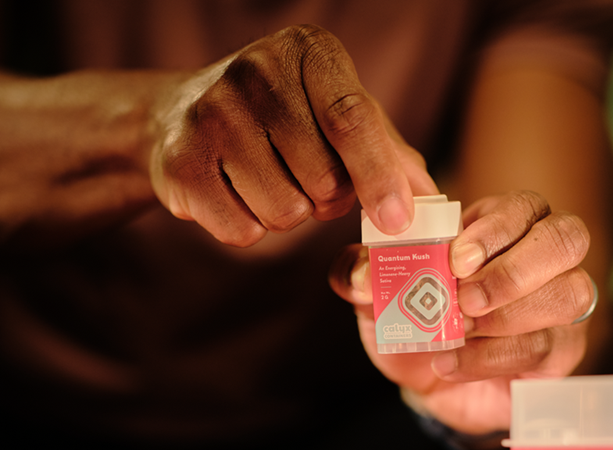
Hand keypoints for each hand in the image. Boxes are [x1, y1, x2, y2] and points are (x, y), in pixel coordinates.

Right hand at [150, 24, 435, 246]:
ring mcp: (209, 116)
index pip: (351, 118)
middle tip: (310, 176)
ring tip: (272, 179)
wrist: (182, 115)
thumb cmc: (284, 117)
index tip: (397, 221)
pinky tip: (237, 192)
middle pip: (323, 180)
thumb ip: (387, 152)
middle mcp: (254, 72)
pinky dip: (251, 226)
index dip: (378, 175)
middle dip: (329, 198)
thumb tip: (430, 200)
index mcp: (308, 52)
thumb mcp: (337, 114)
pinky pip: (243, 231)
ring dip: (291, 213)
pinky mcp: (179, 165)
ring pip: (285, 211)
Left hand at [330, 191, 594, 434]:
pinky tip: (452, 362)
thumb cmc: (416, 318)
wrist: (428, 379)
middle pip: (568, 237)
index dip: (496, 228)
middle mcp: (543, 257)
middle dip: (514, 268)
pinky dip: (493, 356)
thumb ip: (361, 273)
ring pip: (571, 292)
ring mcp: (560, 302)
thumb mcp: (379, 293)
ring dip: (511, 313)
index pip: (525, 206)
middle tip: (466, 297)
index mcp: (503, 226)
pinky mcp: (562, 349)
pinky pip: (547, 346)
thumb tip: (360, 272)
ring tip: (461, 329)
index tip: (457, 259)